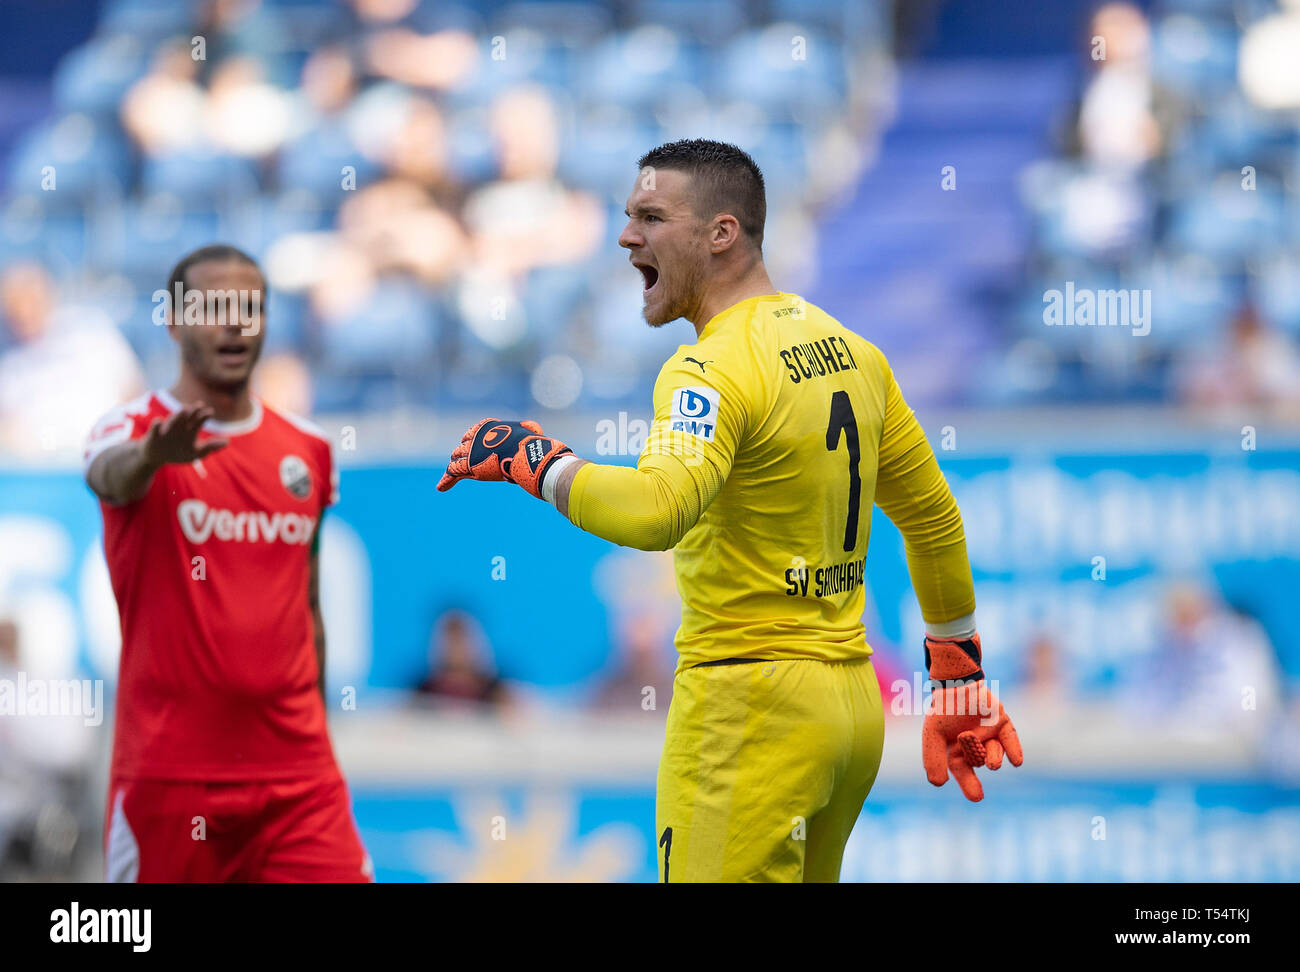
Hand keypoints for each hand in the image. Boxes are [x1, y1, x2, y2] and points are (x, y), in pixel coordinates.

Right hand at [141, 403, 227, 466]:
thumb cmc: (178, 453)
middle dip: (193, 411)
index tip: (210, 412)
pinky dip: (157, 425)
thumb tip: (227, 442)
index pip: (199, 419)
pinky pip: (154, 428)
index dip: (204, 415)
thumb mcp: (196, 453)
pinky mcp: (154, 435)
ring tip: (184, 411)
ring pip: (172, 420)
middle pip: (187, 416)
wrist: (156, 457)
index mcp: (190, 429)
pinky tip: (159, 421)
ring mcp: (166, 430)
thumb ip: (211, 447)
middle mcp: (179, 426)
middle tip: (199, 406)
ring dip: (178, 416)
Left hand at [437, 418, 572, 498]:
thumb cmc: (531, 445)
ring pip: (456, 458)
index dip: (473, 441)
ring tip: (454, 474)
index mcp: (487, 425)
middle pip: (463, 446)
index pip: (474, 432)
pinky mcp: (467, 465)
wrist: (525, 455)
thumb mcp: (530, 431)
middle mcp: (475, 436)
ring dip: (456, 466)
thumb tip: (534, 430)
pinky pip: (452, 472)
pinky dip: (446, 480)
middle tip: (466, 463)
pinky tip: (441, 488)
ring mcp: (470, 450)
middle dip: (463, 454)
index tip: (473, 446)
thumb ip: (527, 429)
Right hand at [920, 634, 1022, 801]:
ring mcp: (989, 735)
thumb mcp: (932, 734)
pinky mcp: (1001, 723)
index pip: (963, 772)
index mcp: (956, 752)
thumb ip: (932, 758)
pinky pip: (1010, 739)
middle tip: (977, 795)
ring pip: (995, 752)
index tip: (977, 798)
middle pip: (977, 762)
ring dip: (994, 758)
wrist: (955, 682)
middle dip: (976, 774)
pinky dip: (1013, 749)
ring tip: (992, 764)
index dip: (969, 785)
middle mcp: (975, 747)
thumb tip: (938, 784)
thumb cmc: (942, 710)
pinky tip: (1016, 761)